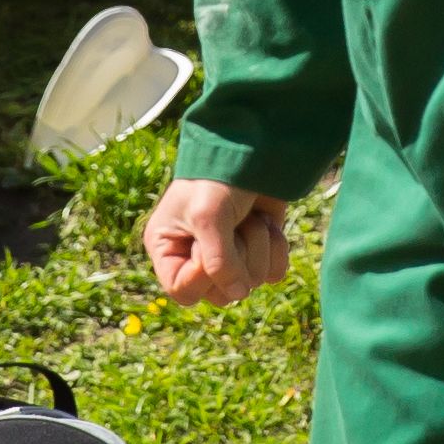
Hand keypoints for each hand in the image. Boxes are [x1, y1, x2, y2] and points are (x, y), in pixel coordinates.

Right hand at [148, 179, 297, 306]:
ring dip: (257, 246)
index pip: (182, 290)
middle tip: (234, 228)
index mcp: (168, 248)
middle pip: (221, 294)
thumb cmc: (218, 177)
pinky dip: (276, 248)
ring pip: (251, 283)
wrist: (255, 149)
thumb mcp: (209, 216)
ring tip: (249, 217)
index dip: (201, 277)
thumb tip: (238, 293)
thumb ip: (218, 262)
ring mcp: (229, 256)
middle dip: (236, 259)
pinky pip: (273, 273)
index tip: (209, 247)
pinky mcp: (257, 251)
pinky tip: (266, 224)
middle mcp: (195, 257)